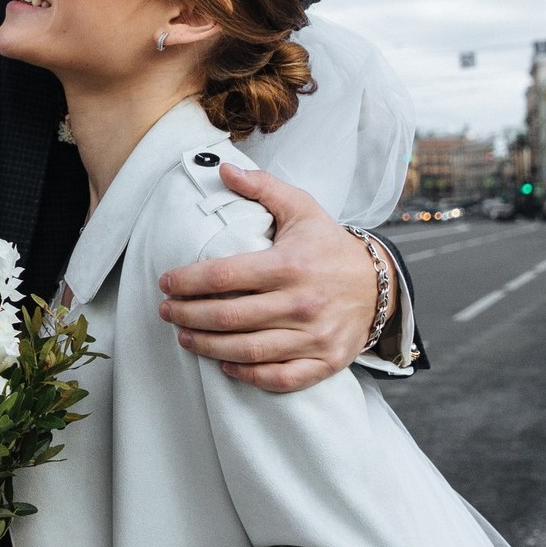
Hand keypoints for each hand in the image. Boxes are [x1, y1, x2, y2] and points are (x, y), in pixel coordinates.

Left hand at [157, 164, 377, 392]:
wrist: (379, 282)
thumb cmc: (329, 245)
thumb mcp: (300, 208)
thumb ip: (261, 187)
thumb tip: (223, 169)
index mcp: (289, 265)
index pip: (223, 276)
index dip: (187, 281)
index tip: (165, 282)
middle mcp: (301, 303)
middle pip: (229, 317)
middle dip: (188, 316)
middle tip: (167, 312)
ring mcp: (314, 336)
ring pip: (248, 350)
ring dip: (208, 347)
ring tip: (185, 338)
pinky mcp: (325, 361)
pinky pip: (280, 378)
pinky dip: (248, 375)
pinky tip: (225, 366)